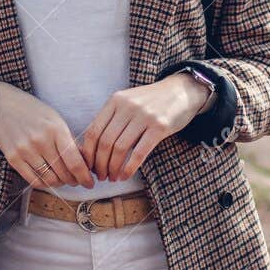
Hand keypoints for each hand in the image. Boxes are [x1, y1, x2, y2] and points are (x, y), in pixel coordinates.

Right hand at [0, 80, 95, 189]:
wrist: (2, 107)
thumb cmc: (33, 112)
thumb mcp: (56, 120)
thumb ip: (69, 140)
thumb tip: (84, 163)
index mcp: (56, 129)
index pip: (75, 162)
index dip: (84, 177)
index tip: (89, 182)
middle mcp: (41, 140)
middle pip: (63, 173)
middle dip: (74, 180)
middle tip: (77, 180)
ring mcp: (25, 150)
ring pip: (49, 179)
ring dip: (60, 183)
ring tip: (63, 179)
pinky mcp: (13, 158)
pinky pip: (33, 180)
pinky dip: (44, 183)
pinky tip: (48, 179)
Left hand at [79, 73, 212, 180]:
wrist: (181, 91)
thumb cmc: (151, 101)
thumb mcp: (128, 102)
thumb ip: (112, 118)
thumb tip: (93, 148)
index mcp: (115, 101)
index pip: (93, 131)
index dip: (88, 153)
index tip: (89, 166)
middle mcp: (127, 107)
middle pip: (105, 142)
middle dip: (100, 164)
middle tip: (101, 176)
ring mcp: (144, 116)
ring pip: (120, 149)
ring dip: (113, 168)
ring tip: (113, 178)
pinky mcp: (159, 127)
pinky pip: (139, 152)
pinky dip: (129, 168)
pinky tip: (125, 176)